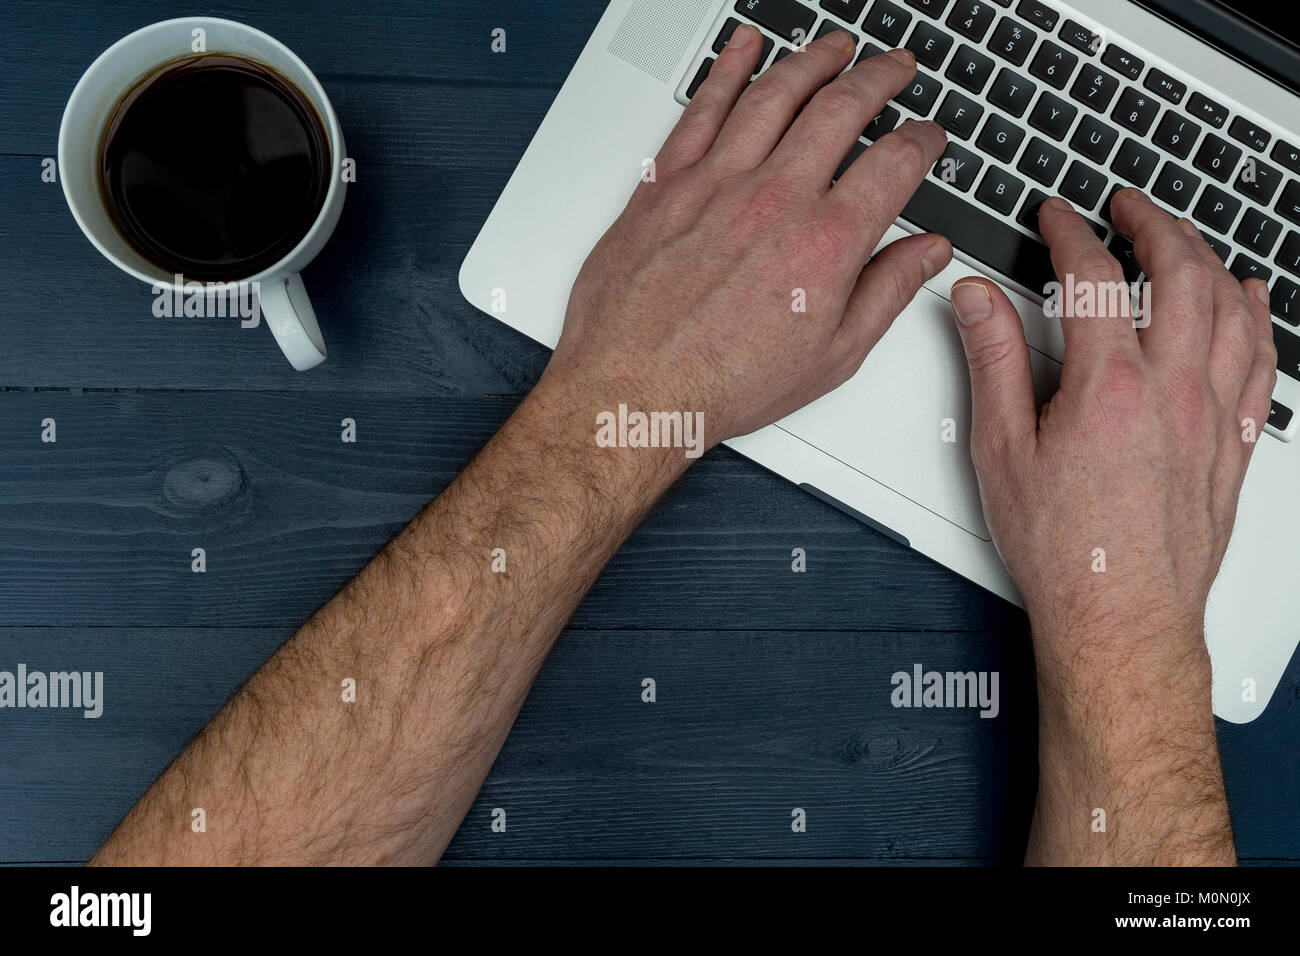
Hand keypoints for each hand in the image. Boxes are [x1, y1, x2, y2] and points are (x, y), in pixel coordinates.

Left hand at [542, 25, 950, 448]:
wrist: (634, 392)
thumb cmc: (722, 383)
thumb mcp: (831, 356)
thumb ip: (887, 293)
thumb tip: (927, 253)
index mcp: (825, 243)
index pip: (894, 163)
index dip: (922, 141)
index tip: (928, 136)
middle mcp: (773, 200)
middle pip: (841, 109)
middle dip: (879, 77)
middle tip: (896, 65)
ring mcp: (716, 185)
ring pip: (774, 94)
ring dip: (812, 60)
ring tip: (836, 45)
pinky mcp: (666, 184)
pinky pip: (702, 108)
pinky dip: (728, 69)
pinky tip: (744, 46)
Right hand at [950, 190, 1276, 676]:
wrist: (1120, 616)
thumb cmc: (1063, 549)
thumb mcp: (1001, 452)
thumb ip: (991, 363)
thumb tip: (977, 301)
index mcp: (1109, 388)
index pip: (1095, 277)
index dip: (1071, 232)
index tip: (1057, 217)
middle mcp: (1172, 391)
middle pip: (1180, 273)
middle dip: (1153, 223)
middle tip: (1128, 204)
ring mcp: (1211, 415)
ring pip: (1229, 307)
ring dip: (1207, 257)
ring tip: (1183, 236)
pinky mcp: (1231, 444)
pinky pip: (1259, 360)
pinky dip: (1257, 316)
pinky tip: (1250, 299)